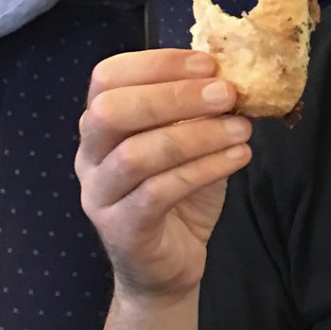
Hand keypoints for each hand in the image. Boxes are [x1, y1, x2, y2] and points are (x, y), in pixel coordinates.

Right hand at [76, 50, 251, 301]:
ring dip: (196, 135)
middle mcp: (90, 156)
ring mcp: (100, 195)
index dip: (157, 63)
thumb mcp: (191, 141)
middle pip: (111, 111)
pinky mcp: (122, 229)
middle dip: (173, 96)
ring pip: (137, 155)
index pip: (107, 77)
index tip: (208, 63)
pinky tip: (238, 157)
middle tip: (226, 93)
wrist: (168, 266)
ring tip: (241, 129)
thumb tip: (234, 73)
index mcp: (101, 124)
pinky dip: (203, 170)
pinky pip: (158, 192)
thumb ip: (200, 109)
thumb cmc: (180, 195)